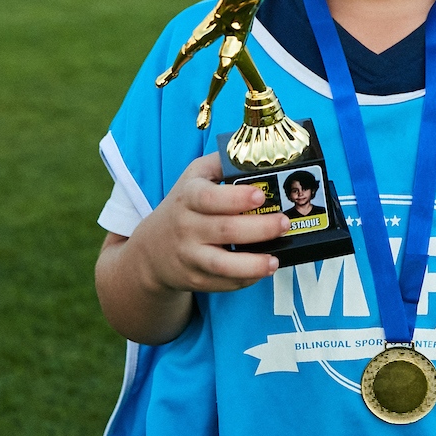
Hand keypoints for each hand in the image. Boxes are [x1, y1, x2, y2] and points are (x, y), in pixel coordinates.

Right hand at [132, 151, 288, 294]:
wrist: (152, 249)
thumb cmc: (185, 205)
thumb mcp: (195, 176)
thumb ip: (224, 163)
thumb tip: (260, 152)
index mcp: (188, 196)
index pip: (208, 198)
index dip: (235, 198)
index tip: (260, 194)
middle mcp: (186, 227)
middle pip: (224, 230)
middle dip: (259, 228)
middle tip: (284, 223)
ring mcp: (189, 256)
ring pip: (221, 264)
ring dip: (252, 264)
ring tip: (275, 260)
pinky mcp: (194, 279)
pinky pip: (222, 282)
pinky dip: (244, 279)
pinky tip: (262, 270)